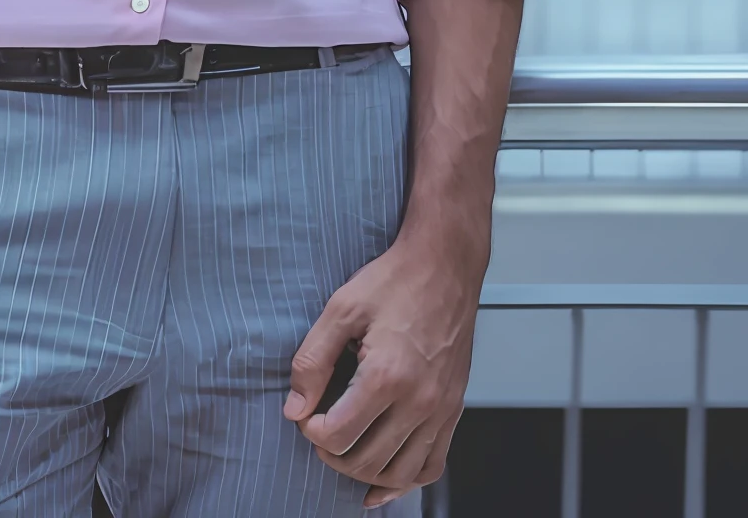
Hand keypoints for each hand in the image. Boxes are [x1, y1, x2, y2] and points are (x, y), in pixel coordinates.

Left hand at [283, 230, 482, 508]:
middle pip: (366, 461)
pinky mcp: (453, 410)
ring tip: (345, 451)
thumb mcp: (341, 308)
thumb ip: (312, 360)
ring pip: (398, 473)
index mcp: (386, 375)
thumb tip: (294, 408)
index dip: (311, 432)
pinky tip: (383, 480)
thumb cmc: (395, 280)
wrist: (445, 265)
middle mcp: (419, 400)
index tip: (306, 415)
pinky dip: (405, 481)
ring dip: (364, 473)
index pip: (338, 435)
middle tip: (320, 432)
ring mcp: (441, 409)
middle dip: (332, 455)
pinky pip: (431, 466)